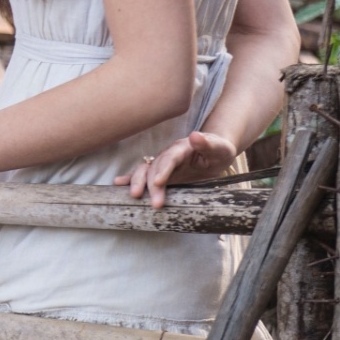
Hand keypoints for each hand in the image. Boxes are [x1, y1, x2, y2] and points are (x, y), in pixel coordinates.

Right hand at [115, 130, 239, 208]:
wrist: (216, 154)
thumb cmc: (220, 151)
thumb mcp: (221, 148)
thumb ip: (208, 143)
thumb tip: (195, 135)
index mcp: (182, 148)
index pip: (170, 158)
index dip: (163, 169)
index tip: (158, 182)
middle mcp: (169, 155)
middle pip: (155, 167)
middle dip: (150, 184)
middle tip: (154, 203)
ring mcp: (163, 164)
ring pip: (145, 171)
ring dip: (139, 183)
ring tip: (134, 196)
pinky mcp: (161, 173)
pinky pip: (144, 175)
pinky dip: (130, 178)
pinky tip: (119, 184)